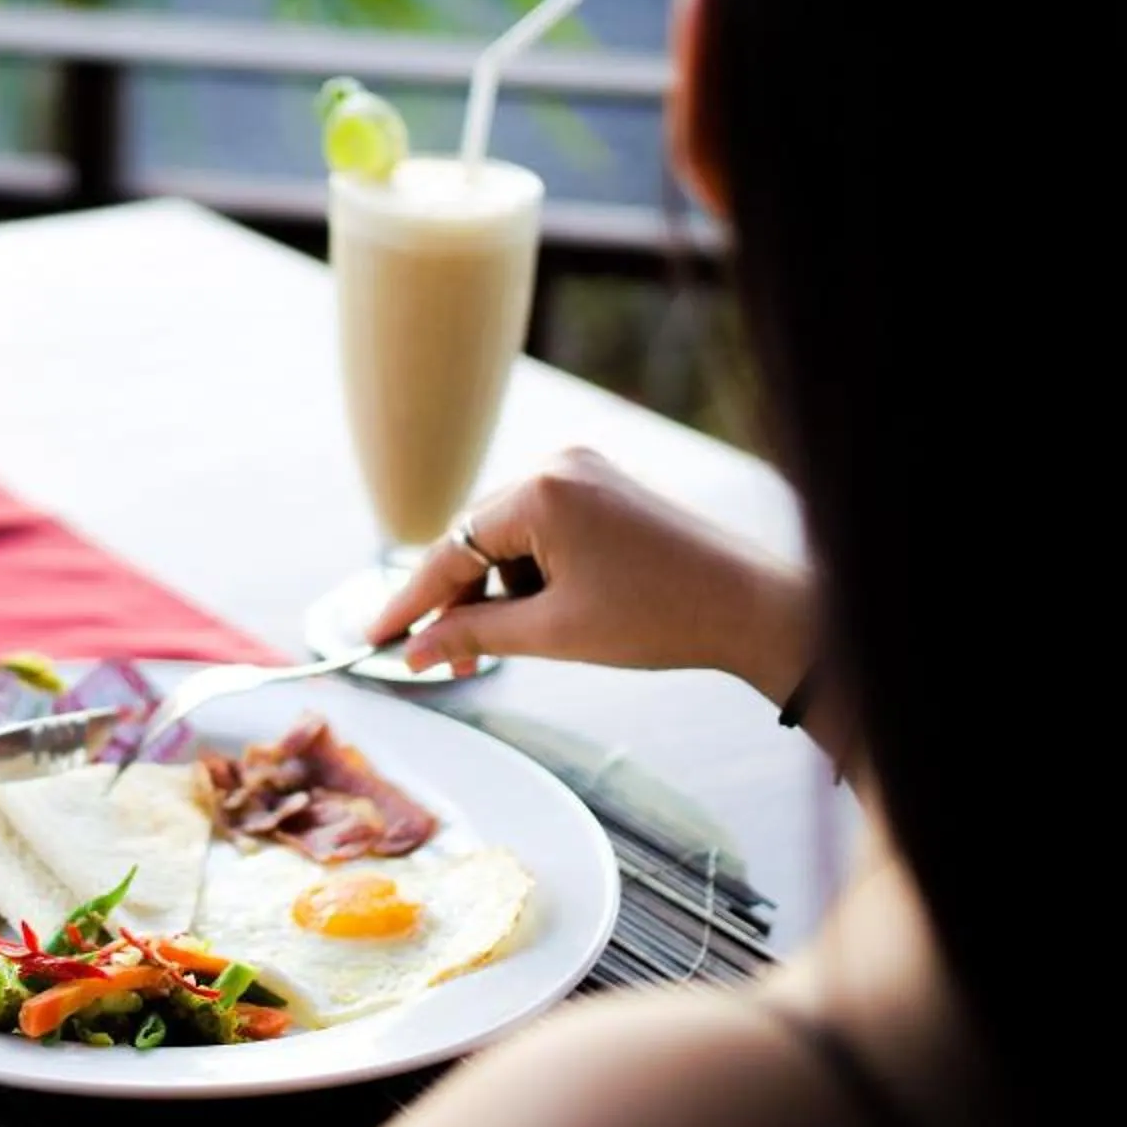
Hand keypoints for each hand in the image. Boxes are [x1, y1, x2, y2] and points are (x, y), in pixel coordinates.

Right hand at [366, 447, 815, 695]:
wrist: (753, 607)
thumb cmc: (659, 618)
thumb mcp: (552, 633)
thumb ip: (472, 635)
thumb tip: (414, 651)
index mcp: (542, 490)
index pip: (451, 550)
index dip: (409, 601)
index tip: (374, 637)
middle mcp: (559, 465)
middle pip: (478, 539)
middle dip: (461, 602)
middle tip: (445, 662)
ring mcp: (586, 470)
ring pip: (510, 537)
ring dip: (501, 592)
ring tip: (514, 645)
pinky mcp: (606, 486)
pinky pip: (545, 529)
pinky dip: (534, 573)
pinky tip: (545, 614)